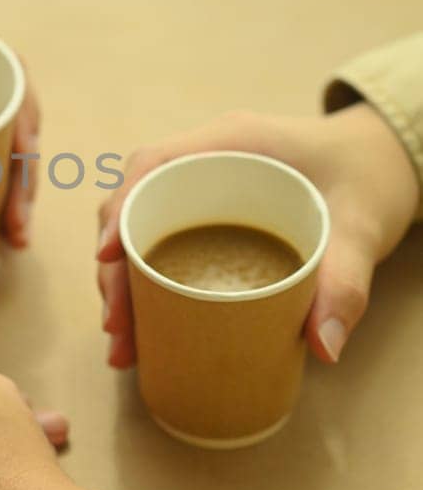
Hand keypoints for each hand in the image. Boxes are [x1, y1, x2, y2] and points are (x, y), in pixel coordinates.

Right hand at [97, 103, 419, 368]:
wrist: (381, 161)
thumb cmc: (367, 178)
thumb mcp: (362, 228)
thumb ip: (346, 284)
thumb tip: (322, 348)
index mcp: (232, 141)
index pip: (153, 164)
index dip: (121, 208)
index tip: (106, 256)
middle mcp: (205, 159)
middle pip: (134, 204)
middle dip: (114, 268)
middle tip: (118, 328)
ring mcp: (201, 185)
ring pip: (139, 225)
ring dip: (121, 282)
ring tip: (124, 342)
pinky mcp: (206, 212)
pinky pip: (159, 238)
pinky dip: (143, 282)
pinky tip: (143, 328)